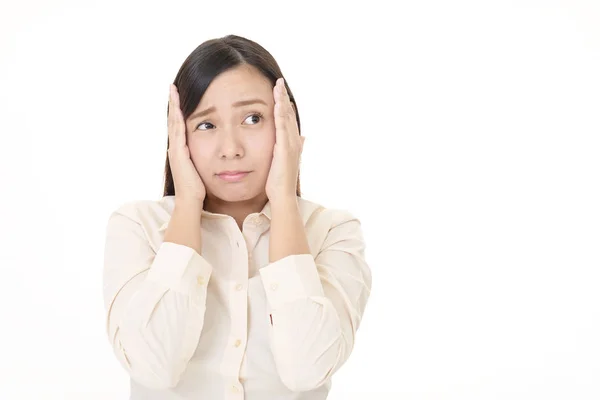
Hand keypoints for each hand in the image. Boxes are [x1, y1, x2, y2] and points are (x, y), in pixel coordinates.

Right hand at [168, 83, 205, 202]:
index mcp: (181, 150)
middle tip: (172, 86)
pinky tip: (178, 107)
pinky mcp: (178, 153)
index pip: (180, 125)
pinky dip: (177, 117)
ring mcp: (175, 149)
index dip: (179, 111)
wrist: (190, 201)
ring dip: (173, 105)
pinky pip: (177, 131)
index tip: (180, 96)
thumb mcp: (202, 168)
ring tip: (173, 89)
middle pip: (174, 120)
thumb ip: (204, 159)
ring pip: (173, 122)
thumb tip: (215, 153)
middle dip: (174, 103)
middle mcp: (176, 147)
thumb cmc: (199, 188)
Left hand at [265, 78, 304, 203]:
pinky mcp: (285, 148)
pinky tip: (278, 103)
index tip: (280, 91)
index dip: (284, 104)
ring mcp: (291, 144)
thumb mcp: (283, 161)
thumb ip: (291, 149)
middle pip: (288, 114)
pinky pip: (282, 127)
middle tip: (280, 82)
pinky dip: (281, 114)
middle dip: (284, 97)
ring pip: (286, 117)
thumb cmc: (279, 182)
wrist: (282, 195)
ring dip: (282, 100)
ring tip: (278, 85)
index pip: (287, 119)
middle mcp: (294, 141)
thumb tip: (303, 138)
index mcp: (291, 143)